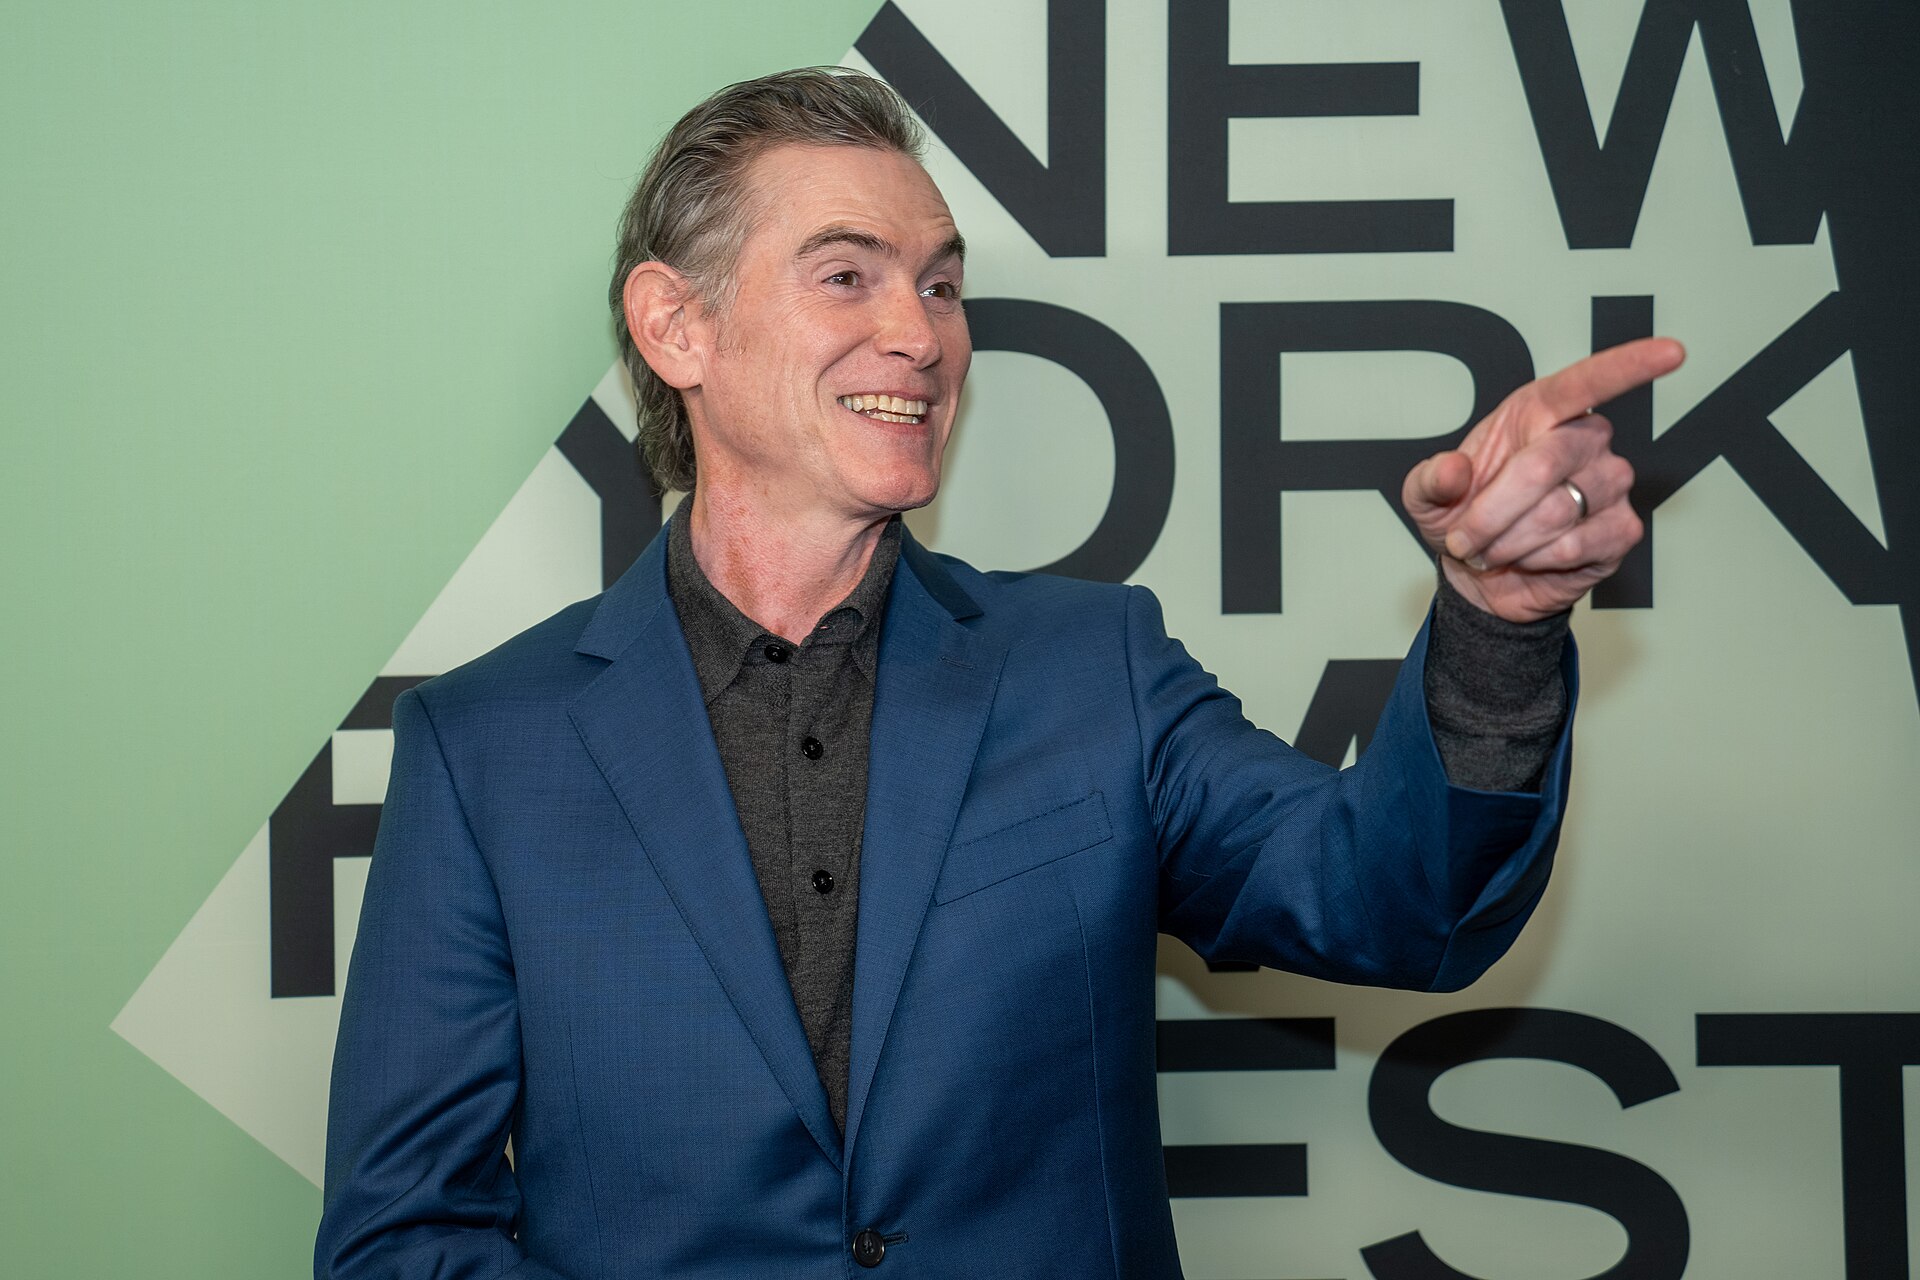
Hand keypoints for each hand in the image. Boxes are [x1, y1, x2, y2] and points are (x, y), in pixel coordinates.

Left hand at [1402, 337, 1684, 621]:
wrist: (1481, 575)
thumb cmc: (1462, 517)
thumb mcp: (1426, 497)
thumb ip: (1431, 479)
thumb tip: (1453, 469)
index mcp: (1541, 411)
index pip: (1589, 381)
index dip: (1629, 366)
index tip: (1671, 352)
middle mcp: (1586, 439)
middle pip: (1545, 464)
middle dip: (1491, 512)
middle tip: (1464, 539)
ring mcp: (1611, 483)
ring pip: (1557, 511)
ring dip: (1509, 541)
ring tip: (1492, 549)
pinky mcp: (1622, 529)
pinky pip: (1576, 545)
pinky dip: (1536, 560)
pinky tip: (1528, 559)